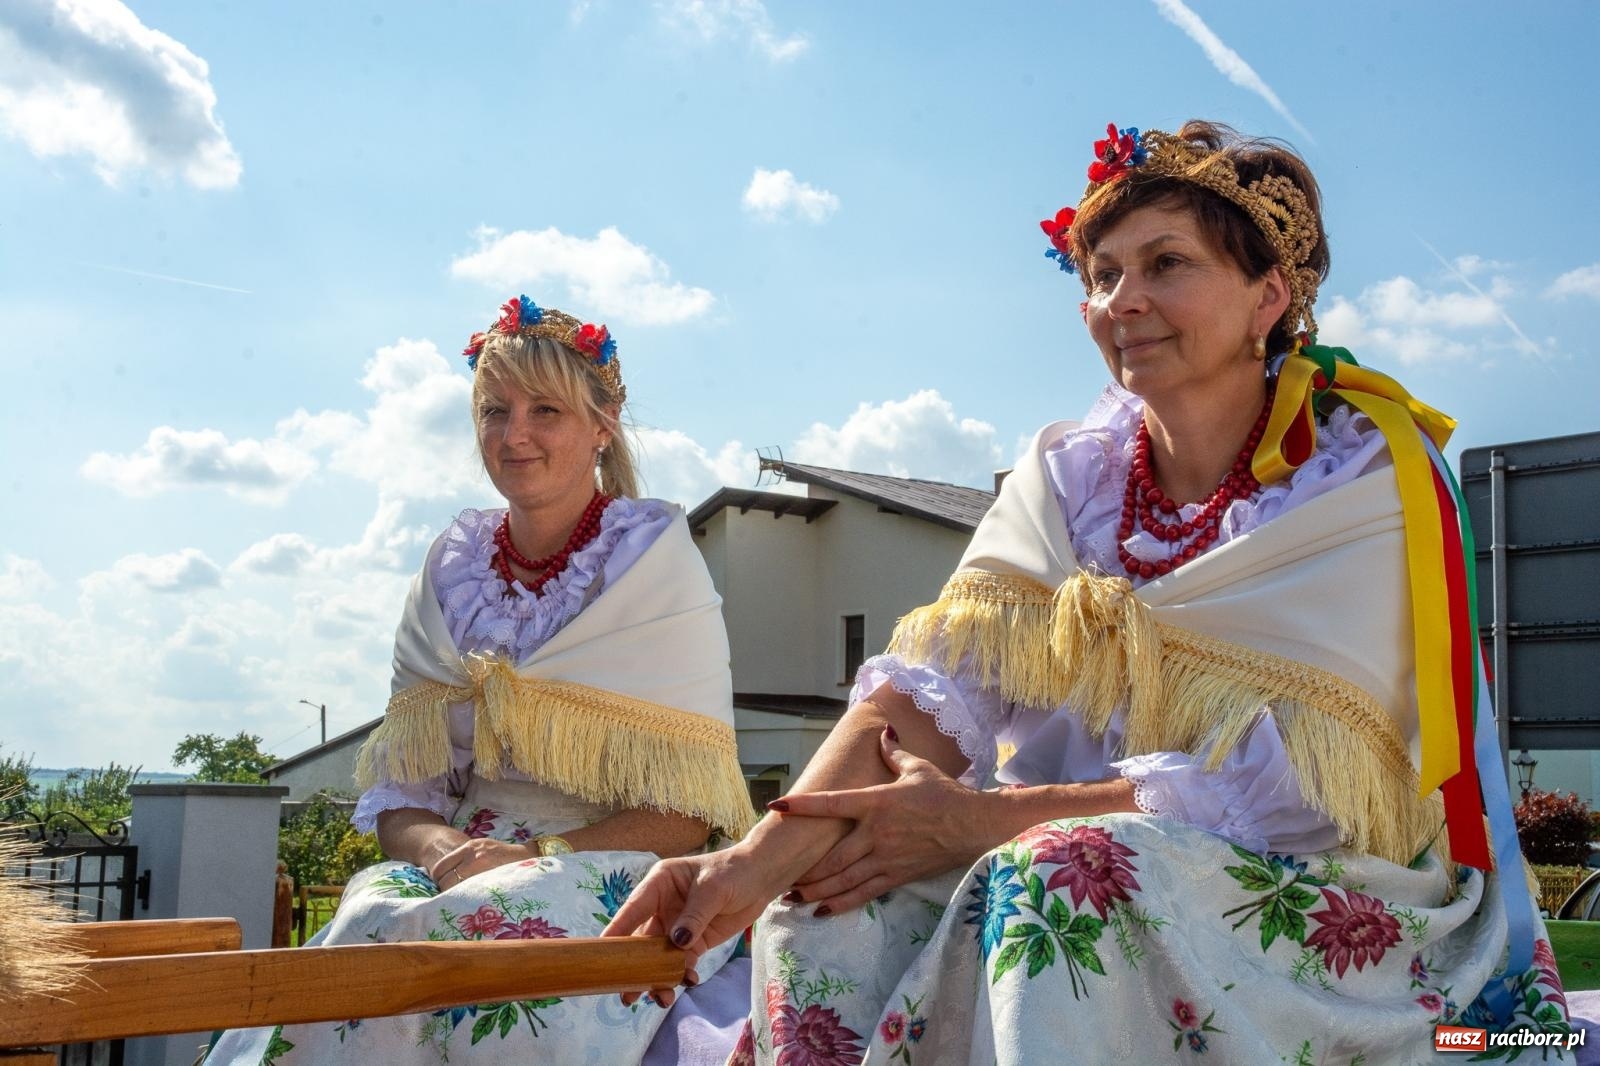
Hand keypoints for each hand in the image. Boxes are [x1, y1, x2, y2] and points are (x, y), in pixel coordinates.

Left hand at [427, 837, 534, 887]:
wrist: (528, 857)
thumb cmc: (504, 855)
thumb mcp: (483, 848)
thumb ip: (466, 858)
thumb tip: (448, 874)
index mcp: (469, 847)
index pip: (441, 866)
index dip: (438, 878)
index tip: (441, 884)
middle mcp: (472, 855)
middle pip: (445, 878)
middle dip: (445, 888)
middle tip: (450, 894)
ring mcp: (481, 866)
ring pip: (456, 887)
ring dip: (455, 894)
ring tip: (460, 897)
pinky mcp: (489, 877)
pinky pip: (470, 891)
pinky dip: (467, 897)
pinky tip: (471, 898)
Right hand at [602, 845, 787, 1007]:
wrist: (762, 878)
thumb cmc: (733, 871)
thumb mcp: (712, 889)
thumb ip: (694, 916)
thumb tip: (676, 943)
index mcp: (659, 884)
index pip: (632, 910)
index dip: (616, 932)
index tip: (600, 955)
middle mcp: (662, 906)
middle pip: (641, 940)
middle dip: (634, 966)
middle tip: (627, 993)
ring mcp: (677, 925)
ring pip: (659, 956)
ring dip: (657, 976)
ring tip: (660, 997)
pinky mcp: (693, 941)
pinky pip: (680, 961)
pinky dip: (680, 974)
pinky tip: (686, 982)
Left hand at [778, 727, 1000, 913]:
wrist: (975, 824)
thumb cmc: (945, 793)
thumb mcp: (918, 768)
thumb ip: (893, 755)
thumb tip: (883, 734)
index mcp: (877, 803)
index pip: (832, 803)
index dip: (803, 805)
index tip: (777, 806)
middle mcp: (876, 833)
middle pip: (831, 856)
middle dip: (805, 868)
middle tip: (781, 875)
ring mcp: (886, 858)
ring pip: (843, 879)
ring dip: (815, 890)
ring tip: (792, 897)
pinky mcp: (897, 876)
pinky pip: (864, 893)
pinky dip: (841, 903)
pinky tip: (822, 911)